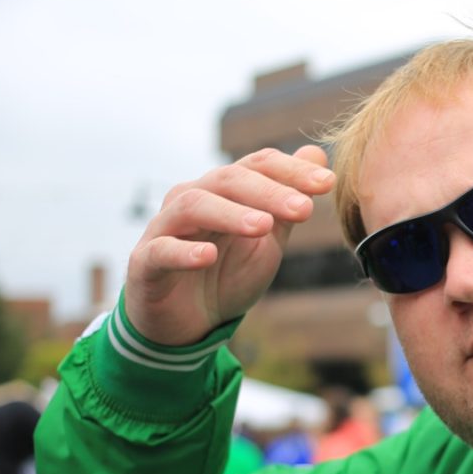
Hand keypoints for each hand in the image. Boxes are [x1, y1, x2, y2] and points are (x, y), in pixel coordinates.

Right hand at [125, 145, 335, 345]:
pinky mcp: (145, 262)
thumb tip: (316, 150)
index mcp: (223, 190)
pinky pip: (161, 250)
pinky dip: (184, 252)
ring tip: (263, 227)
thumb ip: (287, 201)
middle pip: (228, 180)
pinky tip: (208, 257)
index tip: (327, 183)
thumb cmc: (226, 274)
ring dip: (231, 214)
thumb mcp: (266, 239)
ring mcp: (165, 227)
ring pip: (194, 206)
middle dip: (269, 192)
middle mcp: (191, 198)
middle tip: (304, 210)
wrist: (187, 322)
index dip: (292, 171)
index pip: (258, 165)